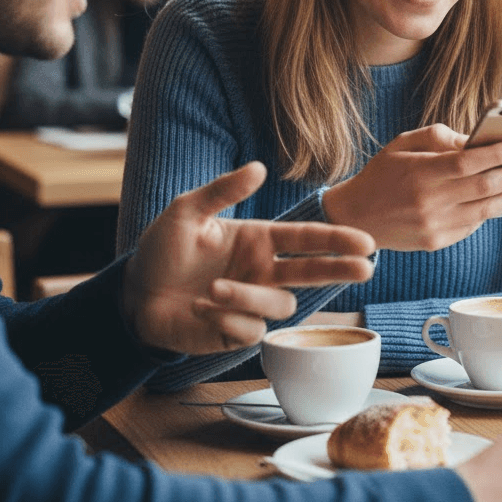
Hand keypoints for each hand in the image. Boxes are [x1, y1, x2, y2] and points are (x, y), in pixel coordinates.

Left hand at [122, 162, 375, 354]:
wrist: (135, 292)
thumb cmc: (164, 248)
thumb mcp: (188, 210)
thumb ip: (224, 190)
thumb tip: (259, 168)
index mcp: (258, 240)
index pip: (305, 239)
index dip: (336, 240)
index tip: (366, 242)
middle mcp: (262, 272)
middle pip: (312, 273)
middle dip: (339, 270)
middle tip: (366, 269)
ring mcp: (251, 304)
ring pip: (279, 306)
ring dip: (249, 297)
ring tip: (213, 288)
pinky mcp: (234, 333)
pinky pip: (249, 330)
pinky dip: (225, 318)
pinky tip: (200, 307)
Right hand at [321, 123, 501, 250]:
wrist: (355, 218)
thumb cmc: (383, 173)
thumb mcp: (403, 144)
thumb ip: (439, 137)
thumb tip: (475, 142)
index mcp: (420, 172)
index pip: (468, 162)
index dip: (498, 153)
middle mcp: (430, 201)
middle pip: (485, 187)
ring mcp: (435, 225)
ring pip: (486, 210)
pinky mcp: (437, 242)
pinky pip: (473, 224)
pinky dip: (493, 210)